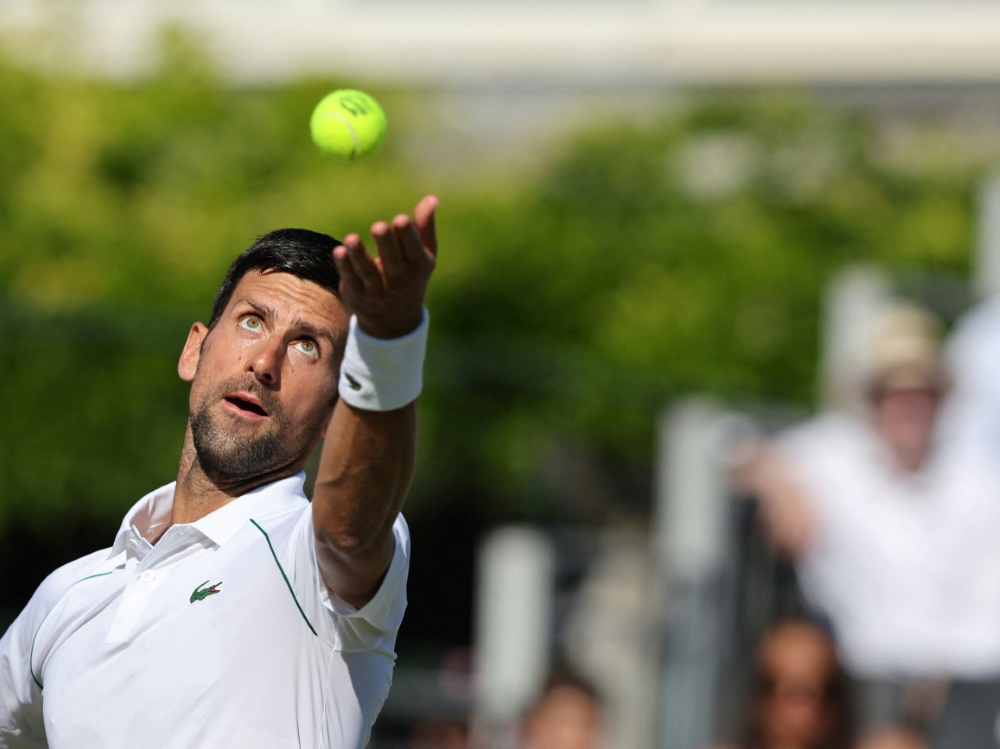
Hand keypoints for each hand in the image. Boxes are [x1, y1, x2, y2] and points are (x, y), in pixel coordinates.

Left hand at [333, 195, 437, 338]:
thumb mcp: (424, 254)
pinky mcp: (357, 294)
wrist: (394, 320)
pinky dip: (344, 267)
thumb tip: (431, 198)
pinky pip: (350, 279)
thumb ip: (425, 227)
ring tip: (351, 239)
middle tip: (378, 226)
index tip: (400, 219)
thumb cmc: (411, 276)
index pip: (413, 250)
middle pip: (392, 261)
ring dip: (359, 255)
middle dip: (386, 244)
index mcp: (418, 266)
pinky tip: (338, 252)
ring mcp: (377, 290)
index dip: (407, 235)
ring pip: (367, 272)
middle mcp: (399, 280)